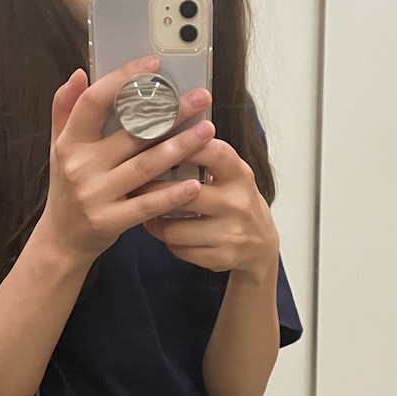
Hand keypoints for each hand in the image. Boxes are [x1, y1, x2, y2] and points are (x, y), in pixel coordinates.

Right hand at [38, 58, 214, 263]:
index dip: (123, 79)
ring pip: (144, 166)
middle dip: (170, 113)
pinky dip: (171, 194)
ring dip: (180, 147)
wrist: (62, 240)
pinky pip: (147, 205)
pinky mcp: (109, 221)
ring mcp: (95, 195)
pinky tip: (194, 182)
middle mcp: (80, 166)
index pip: (94, 102)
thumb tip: (79, 73)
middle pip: (131, 133)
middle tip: (201, 97)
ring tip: (208, 130)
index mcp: (69, 142)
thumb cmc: (67, 187)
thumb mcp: (58, 147)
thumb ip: (66, 109)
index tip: (153, 64)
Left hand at [142, 138, 279, 280]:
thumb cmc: (235, 201)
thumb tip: (161, 137)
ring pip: (174, 228)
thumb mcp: (232, 175)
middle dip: (154, 189)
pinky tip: (166, 231)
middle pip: (185, 194)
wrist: (261, 244)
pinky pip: (179, 249)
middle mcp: (238, 203)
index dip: (184, 146)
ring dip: (154, 220)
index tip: (158, 144)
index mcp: (240, 175)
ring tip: (146, 211)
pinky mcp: (222, 258)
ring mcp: (232, 234)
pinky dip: (167, 240)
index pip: (214, 153)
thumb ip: (206, 158)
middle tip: (134, 183)